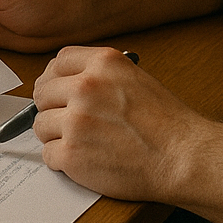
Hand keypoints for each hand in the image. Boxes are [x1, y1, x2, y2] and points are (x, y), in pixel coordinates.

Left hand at [31, 45, 209, 202]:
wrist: (182, 157)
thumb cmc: (166, 123)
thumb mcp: (135, 77)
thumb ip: (100, 75)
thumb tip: (69, 81)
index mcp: (102, 63)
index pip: (58, 61)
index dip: (56, 78)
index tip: (58, 90)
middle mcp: (85, 87)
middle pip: (42, 92)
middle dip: (52, 107)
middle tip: (67, 120)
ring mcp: (76, 121)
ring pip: (40, 125)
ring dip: (55, 135)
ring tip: (81, 142)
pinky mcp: (71, 154)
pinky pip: (47, 154)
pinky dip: (61, 160)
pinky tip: (83, 159)